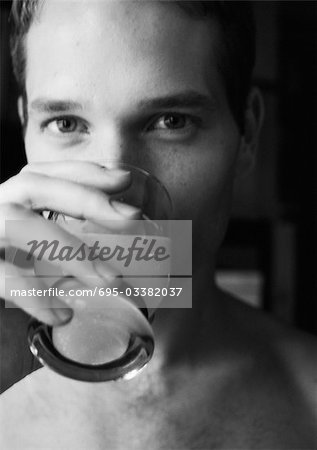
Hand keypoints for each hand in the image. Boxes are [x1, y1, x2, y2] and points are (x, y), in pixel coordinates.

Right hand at [0, 161, 138, 325]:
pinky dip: (33, 294)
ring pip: (19, 225)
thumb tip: (112, 260)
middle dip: (85, 197)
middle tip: (131, 217)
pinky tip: (62, 313)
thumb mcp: (28, 253)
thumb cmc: (0, 268)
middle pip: (32, 184)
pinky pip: (0, 275)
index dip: (84, 170)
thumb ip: (56, 249)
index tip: (123, 178)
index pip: (44, 172)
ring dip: (70, 250)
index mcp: (6, 200)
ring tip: (110, 280)